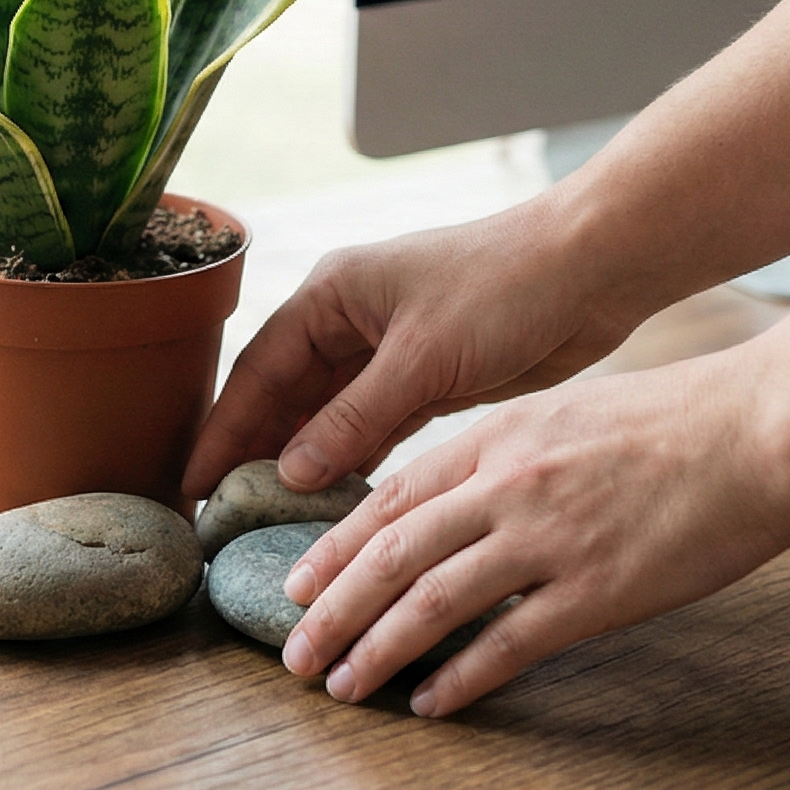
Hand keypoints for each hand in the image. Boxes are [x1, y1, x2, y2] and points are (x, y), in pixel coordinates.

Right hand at [181, 195, 662, 499]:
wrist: (594, 270)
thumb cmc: (503, 288)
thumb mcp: (420, 357)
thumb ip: (353, 418)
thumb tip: (289, 472)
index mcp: (332, 295)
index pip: (259, 371)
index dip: (224, 430)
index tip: (195, 484)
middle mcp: (350, 322)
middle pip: (285, 397)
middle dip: (254, 453)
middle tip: (224, 514)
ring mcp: (389, 353)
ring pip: (328, 418)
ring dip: (302, 463)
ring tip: (269, 520)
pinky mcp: (430, 380)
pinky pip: (373, 430)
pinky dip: (352, 463)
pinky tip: (334, 502)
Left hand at [274, 352, 789, 715]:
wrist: (766, 426)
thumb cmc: (680, 418)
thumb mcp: (565, 413)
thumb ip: (505, 454)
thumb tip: (459, 498)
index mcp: (496, 438)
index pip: (390, 499)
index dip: (334, 548)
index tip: (296, 586)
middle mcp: (506, 485)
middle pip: (391, 555)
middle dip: (331, 609)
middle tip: (294, 653)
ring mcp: (548, 537)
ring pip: (431, 601)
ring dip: (376, 650)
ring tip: (340, 686)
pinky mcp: (597, 589)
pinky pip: (507, 642)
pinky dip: (459, 677)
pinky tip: (429, 704)